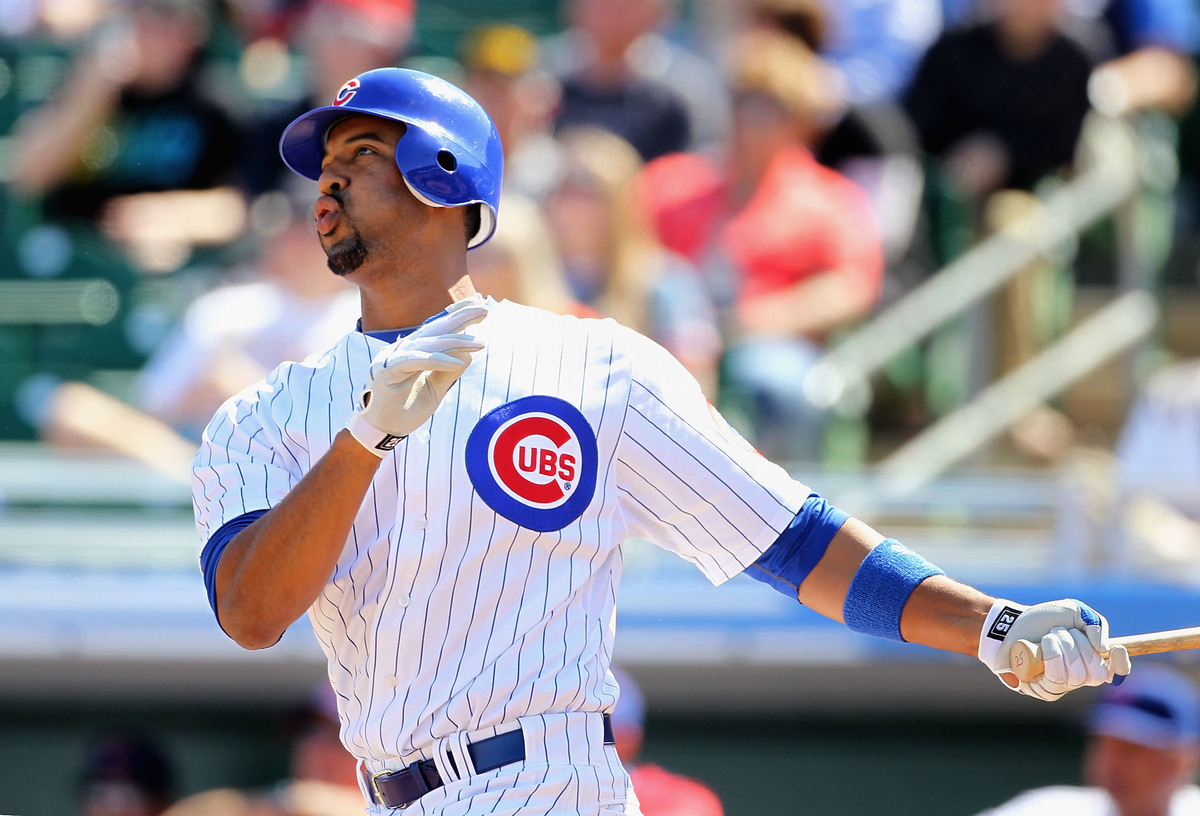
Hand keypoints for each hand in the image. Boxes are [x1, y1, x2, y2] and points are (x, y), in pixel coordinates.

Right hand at [347, 298, 487, 455]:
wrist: (381, 432)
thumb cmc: (405, 410)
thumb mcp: (435, 390)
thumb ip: (448, 372)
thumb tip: (467, 355)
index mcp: (412, 350)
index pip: (437, 328)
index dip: (457, 314)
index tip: (479, 304)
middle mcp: (402, 349)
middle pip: (435, 328)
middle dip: (461, 317)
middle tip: (485, 309)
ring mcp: (392, 357)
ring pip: (428, 343)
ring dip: (456, 341)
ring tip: (480, 343)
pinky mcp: (386, 370)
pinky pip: (416, 361)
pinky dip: (437, 361)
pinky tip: (456, 362)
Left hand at [977, 599, 1131, 700]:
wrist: (1010, 625)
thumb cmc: (1042, 620)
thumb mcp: (1073, 611)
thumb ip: (1096, 623)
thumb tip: (1105, 649)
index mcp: (1092, 658)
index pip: (1116, 671)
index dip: (1121, 664)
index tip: (1116, 649)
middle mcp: (1080, 676)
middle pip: (1097, 674)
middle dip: (1079, 646)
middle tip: (1060, 631)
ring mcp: (1064, 686)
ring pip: (1077, 676)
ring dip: (1062, 648)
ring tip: (1047, 637)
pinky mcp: (1045, 691)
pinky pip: (1058, 679)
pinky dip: (1050, 656)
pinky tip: (1040, 649)